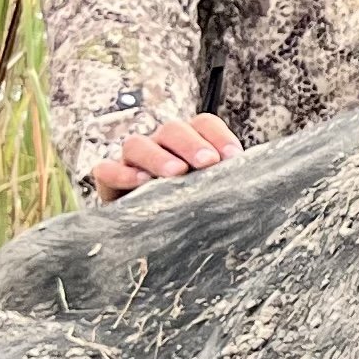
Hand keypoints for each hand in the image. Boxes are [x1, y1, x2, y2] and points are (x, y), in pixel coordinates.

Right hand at [86, 112, 242, 197]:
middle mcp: (160, 145)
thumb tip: (251, 183)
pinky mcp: (109, 180)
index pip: (203, 124)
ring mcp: (132, 161)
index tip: (233, 157)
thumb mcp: (207, 194)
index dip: (219, 136)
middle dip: (191, 144)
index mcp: (187, 143)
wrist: (147, 234)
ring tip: (176, 173)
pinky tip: (141, 183)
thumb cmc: (185, 209)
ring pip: (137, 144)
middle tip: (207, 162)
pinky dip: (121, 173)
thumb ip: (224, 184)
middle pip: (172, 130)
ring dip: (158, 156)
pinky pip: (106, 169)